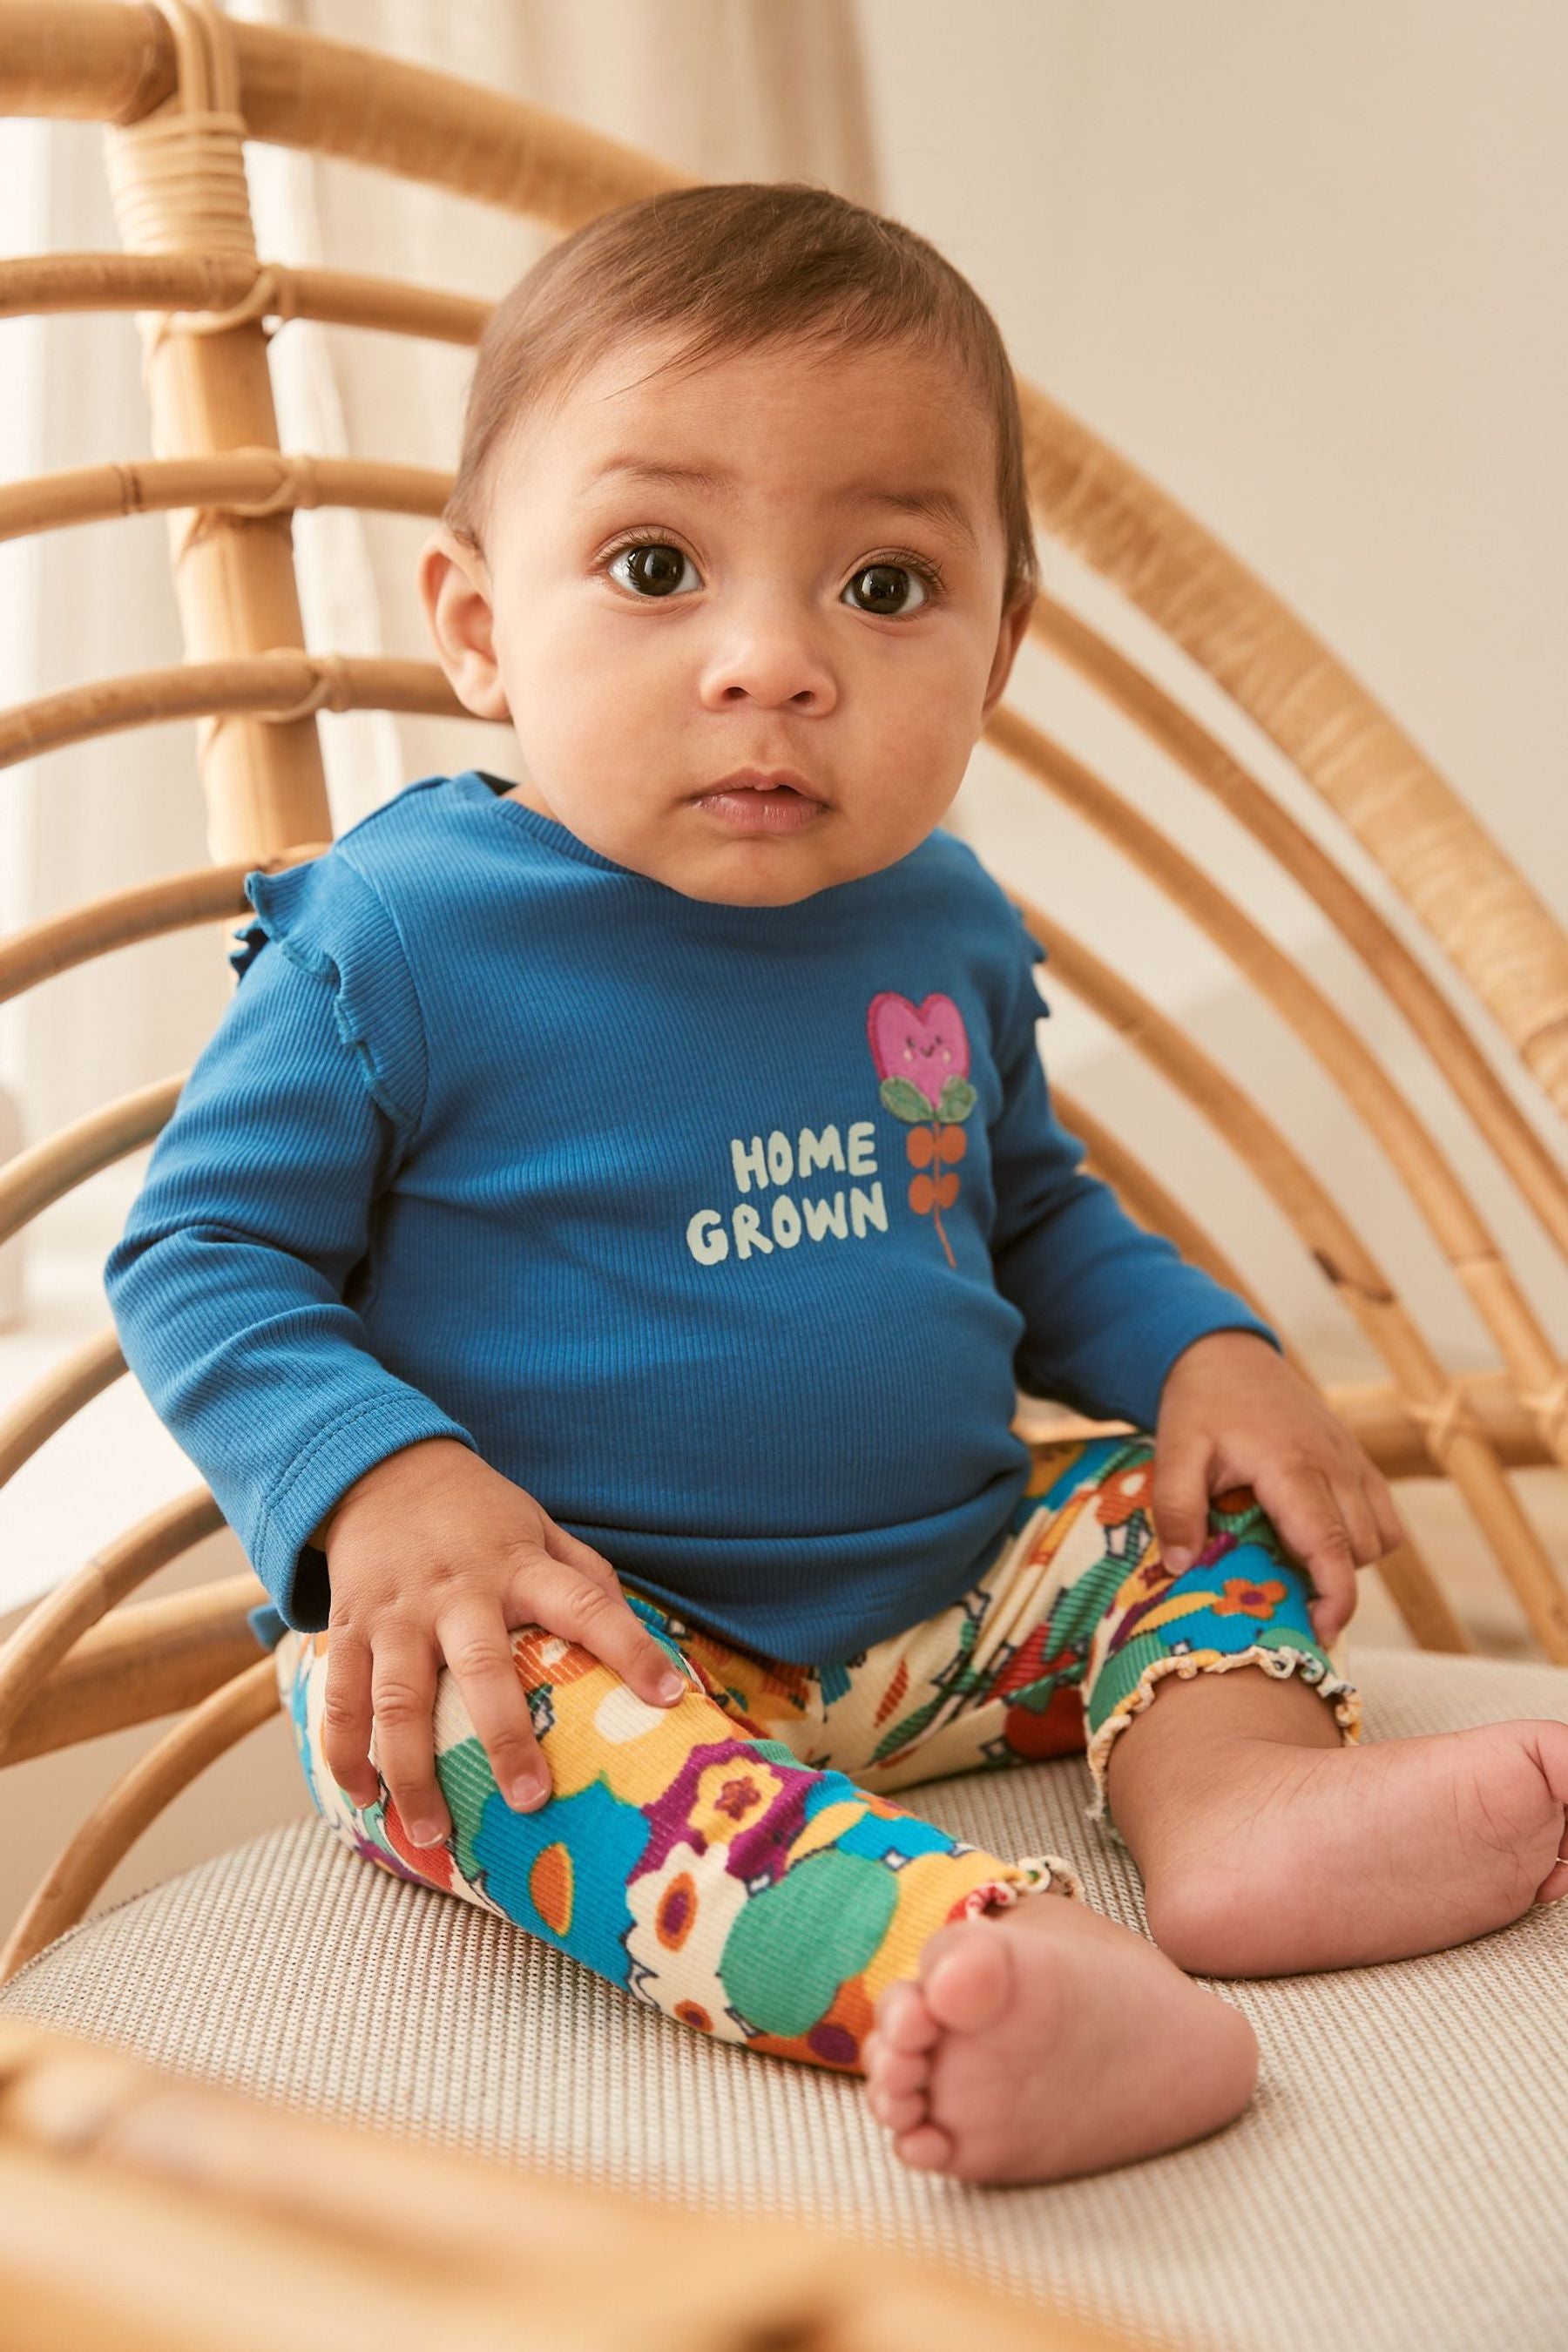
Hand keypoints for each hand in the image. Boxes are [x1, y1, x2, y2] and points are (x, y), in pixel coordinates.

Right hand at [311, 1438, 685, 1844]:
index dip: (631, 1648)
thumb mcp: (541, 1528)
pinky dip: (346, 1754)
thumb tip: (650, 1643)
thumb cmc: (480, 1516)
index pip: (587, 1605)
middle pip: (482, 1668)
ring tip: (434, 1835)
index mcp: (519, 1566)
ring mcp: (397, 1612)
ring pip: (398, 1700)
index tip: (668, 1696)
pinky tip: (364, 1799)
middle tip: (530, 1800)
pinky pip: (341, 1698)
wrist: (381, 1468)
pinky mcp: (349, 1625)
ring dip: (412, 1772)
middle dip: (504, 1738)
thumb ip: (588, 1581)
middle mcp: (458, 1591)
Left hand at [1150, 1331, 1405, 1645]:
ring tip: (1295, 1559)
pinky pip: (1383, 1513)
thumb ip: (1175, 1509)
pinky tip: (1315, 1534)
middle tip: (1281, 1590)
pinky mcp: (1357, 1457)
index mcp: (1291, 1466)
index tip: (1319, 1631)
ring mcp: (1352, 1459)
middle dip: (1331, 1580)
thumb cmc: (1200, 1405)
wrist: (1226, 1353)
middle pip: (1360, 1549)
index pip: (1331, 1545)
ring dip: (1348, 1559)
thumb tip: (1183, 1568)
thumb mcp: (1173, 1452)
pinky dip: (1362, 1536)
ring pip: (1380, 1535)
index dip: (1335, 1597)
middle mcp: (1335, 1464)